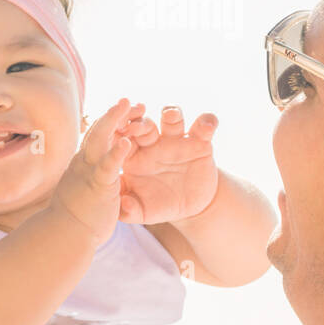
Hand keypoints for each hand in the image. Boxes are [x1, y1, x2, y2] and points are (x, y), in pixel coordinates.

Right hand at [50, 98, 142, 242]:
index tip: (122, 111)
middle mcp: (84, 162)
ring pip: (101, 139)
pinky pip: (108, 167)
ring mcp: (89, 172)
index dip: (109, 121)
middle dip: (114, 113)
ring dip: (114, 120)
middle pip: (98, 130)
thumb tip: (89, 172)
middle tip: (128, 100)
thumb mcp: (80, 189)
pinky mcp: (98, 186)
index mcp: (83, 163)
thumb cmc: (74, 218)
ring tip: (128, 104)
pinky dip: (116, 154)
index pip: (96, 136)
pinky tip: (127, 143)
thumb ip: (86, 176)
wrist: (63, 237)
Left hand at [115, 105, 219, 225]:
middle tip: (137, 125)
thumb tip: (123, 205)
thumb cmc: (160, 205)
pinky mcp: (200, 143)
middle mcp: (154, 143)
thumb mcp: (143, 211)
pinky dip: (207, 122)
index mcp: (135, 156)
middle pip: (145, 124)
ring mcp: (177, 141)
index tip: (116, 136)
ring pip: (173, 118)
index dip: (118, 136)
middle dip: (141, 122)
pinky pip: (204, 127)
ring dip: (172, 113)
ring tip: (171, 115)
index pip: (122, 139)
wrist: (192, 208)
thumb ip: (129, 210)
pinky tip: (207, 126)